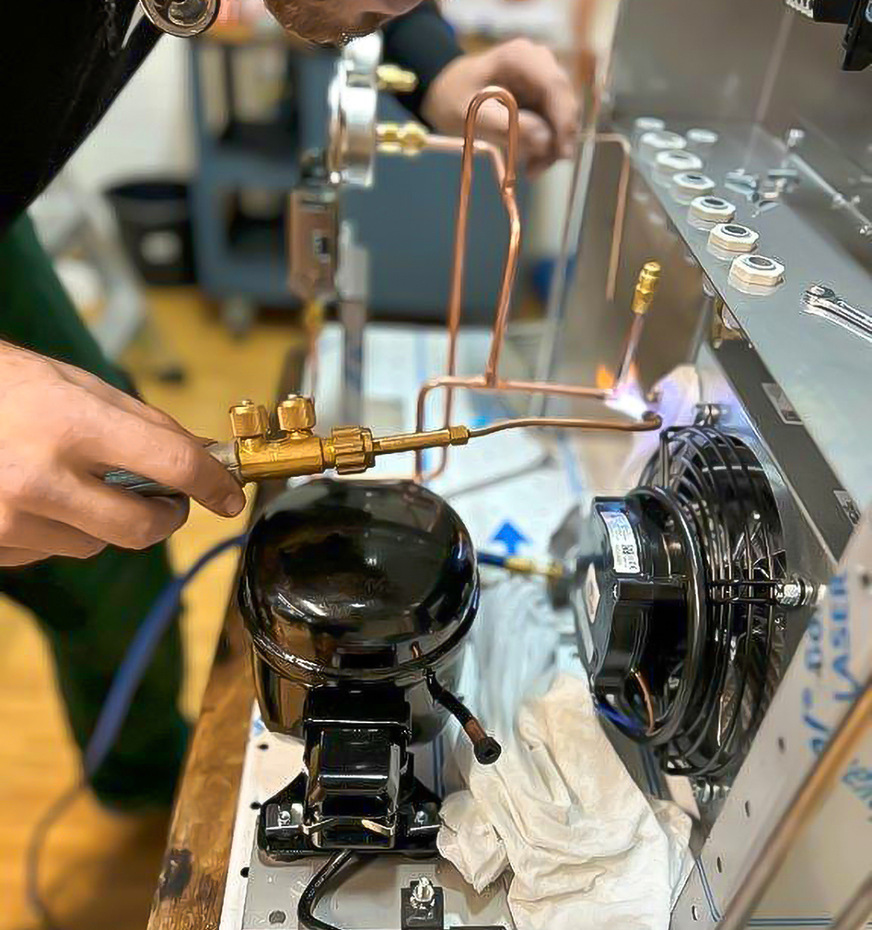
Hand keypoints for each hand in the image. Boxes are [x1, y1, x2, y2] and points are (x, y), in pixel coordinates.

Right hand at [0, 342, 245, 566]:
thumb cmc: (0, 384)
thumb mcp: (75, 384)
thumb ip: (143, 424)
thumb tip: (202, 454)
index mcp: (69, 424)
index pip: (171, 464)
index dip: (213, 484)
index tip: (229, 495)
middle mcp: (39, 478)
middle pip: (142, 527)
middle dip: (166, 515)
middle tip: (169, 499)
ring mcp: (8, 519)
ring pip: (97, 543)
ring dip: (105, 519)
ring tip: (75, 480)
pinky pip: (53, 551)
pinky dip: (61, 529)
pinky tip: (36, 495)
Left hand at [421, 39, 578, 176]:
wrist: (448, 93)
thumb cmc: (454, 99)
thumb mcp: (473, 115)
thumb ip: (506, 126)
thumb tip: (545, 141)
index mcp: (521, 58)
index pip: (555, 86)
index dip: (564, 121)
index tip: (562, 154)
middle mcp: (540, 64)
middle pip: (564, 104)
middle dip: (555, 141)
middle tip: (535, 171)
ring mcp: (544, 81)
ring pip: (562, 119)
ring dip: (549, 148)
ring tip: (529, 170)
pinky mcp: (544, 99)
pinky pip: (554, 126)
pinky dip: (544, 146)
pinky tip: (529, 161)